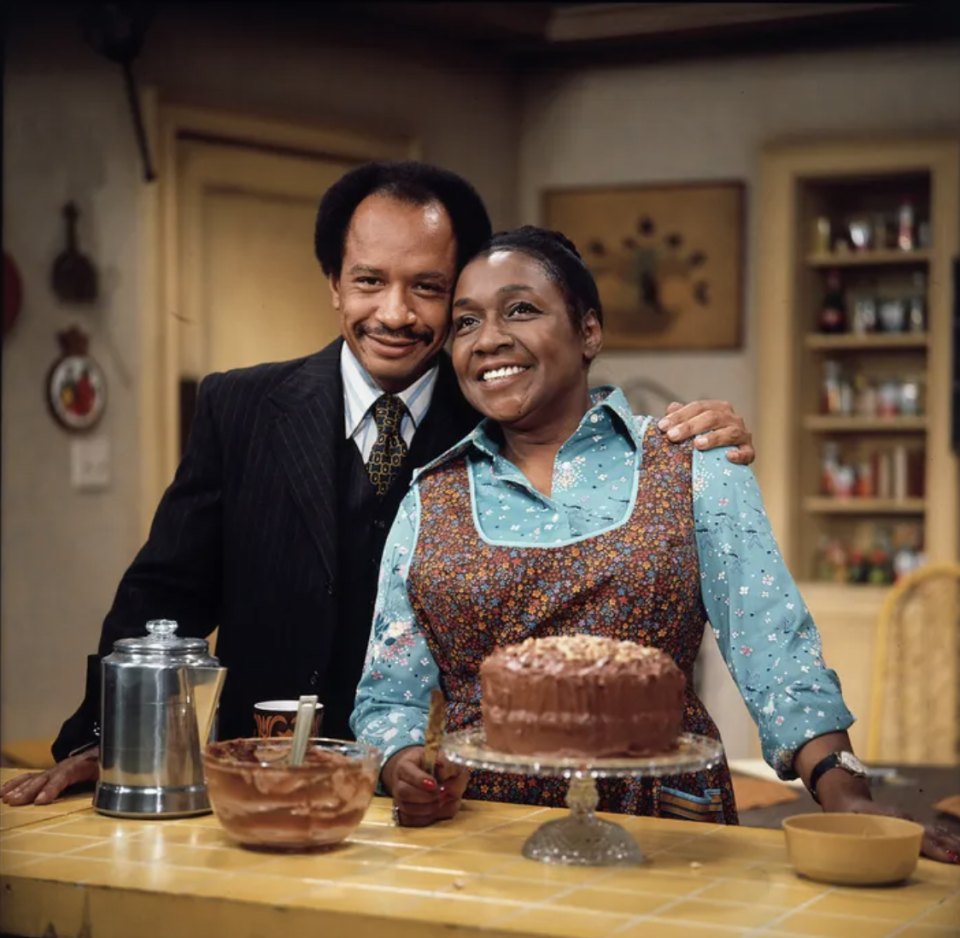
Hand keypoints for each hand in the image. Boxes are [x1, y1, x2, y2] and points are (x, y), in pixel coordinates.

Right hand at [0, 748, 99, 805]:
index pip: (65, 775)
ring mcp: (55, 769)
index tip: (40, 801)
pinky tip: (4, 791)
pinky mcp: (48, 773)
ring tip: (6, 799)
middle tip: (16, 802)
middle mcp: (65, 766)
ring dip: (20, 788)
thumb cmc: (106, 766)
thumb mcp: (109, 774)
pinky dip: (16, 783)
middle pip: (46, 777)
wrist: (103, 752)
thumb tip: (98, 802)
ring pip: (35, 777)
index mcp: (81, 765)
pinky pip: (30, 776)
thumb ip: (105, 786)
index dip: (52, 788)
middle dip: (30, 790)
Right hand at [381, 746, 469, 826]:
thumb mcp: (443, 757)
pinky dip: (431, 818)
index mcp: (404, 765)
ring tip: (445, 800)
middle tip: (444, 792)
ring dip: (431, 808)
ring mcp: (400, 802)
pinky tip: (442, 808)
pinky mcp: (406, 816)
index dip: (420, 779)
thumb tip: (444, 773)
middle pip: (404, 793)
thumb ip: (447, 763)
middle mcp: (398, 784)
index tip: (434, 784)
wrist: (424, 774)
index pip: (406, 772)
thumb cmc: (434, 765)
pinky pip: (414, 822)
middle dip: (427, 796)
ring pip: (409, 811)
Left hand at [658, 401, 754, 464]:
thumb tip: (670, 408)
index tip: (662, 426)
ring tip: (697, 444)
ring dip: (713, 438)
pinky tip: (728, 457)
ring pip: (729, 432)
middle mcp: (732, 418)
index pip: (697, 407)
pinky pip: (747, 452)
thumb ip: (682, 417)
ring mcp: (742, 434)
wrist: (729, 458)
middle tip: (672, 436)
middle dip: (690, 426)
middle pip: (711, 417)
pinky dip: (739, 454)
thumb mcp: (693, 426)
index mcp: (717, 408)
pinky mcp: (749, 451)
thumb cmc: (707, 438)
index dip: (679, 416)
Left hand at [824, 793, 959, 864]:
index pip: (917, 836)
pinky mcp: (910, 824)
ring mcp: (908, 821)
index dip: (933, 848)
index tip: (950, 858)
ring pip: (934, 833)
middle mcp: (903, 820)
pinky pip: (932, 833)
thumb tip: (859, 850)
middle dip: (949, 847)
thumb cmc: (845, 815)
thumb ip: (854, 837)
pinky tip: (955, 849)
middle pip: (931, 835)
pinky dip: (946, 840)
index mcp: (890, 820)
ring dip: (951, 843)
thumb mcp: (847, 824)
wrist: (847, 797)